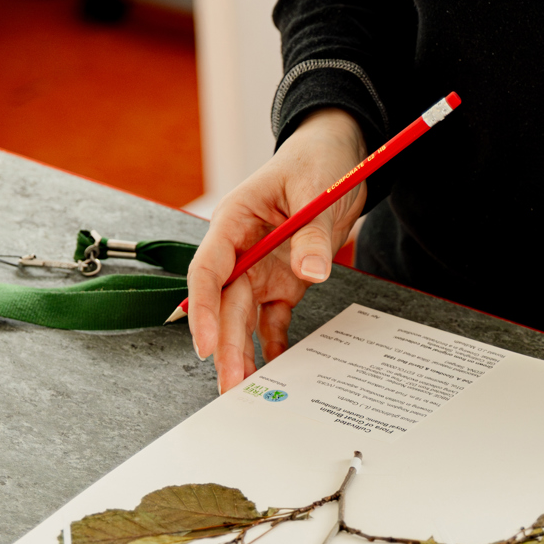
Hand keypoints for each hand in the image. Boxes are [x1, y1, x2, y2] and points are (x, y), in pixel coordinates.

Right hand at [187, 108, 367, 392]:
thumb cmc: (317, 158)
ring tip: (246, 389)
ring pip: (245, 318)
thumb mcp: (317, 187)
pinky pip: (275, 320)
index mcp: (234, 221)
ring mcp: (262, 269)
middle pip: (226, 304)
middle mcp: (242, 251)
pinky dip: (275, 345)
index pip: (209, 270)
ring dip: (243, 352)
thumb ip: (312, 234)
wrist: (340, 154)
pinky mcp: (283, 282)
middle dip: (225, 345)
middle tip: (230, 383)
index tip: (205, 342)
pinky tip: (276, 370)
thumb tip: (310, 271)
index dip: (203, 309)